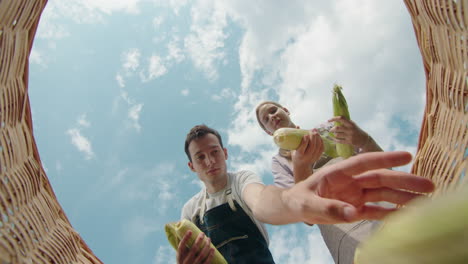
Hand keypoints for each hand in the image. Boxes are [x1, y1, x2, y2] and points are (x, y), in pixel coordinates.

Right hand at [177, 231, 213, 263]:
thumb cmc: (184, 262)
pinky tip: (213, 249)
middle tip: (202, 233)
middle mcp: (186, 262)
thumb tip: (181, 232)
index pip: (181, 247)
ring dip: (206, 246)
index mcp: (179, 258)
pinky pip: (207, 262)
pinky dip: (210, 255)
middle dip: (199, 240)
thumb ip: (182, 247)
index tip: (190, 231)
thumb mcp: (180, 256)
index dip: (185, 238)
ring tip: (208, 239)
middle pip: (193, 249)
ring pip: (201, 255)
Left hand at [282, 151, 434, 223]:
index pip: (364, 163)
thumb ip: (327, 207)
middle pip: (381, 179)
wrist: (294, 208)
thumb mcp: (307, 204)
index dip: (385, 158)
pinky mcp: (356, 208)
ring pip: (383, 194)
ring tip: (425, 202)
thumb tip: (352, 212)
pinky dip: (391, 212)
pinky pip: (376, 210)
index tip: (407, 156)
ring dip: (403, 197)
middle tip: (429, 185)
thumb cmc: (298, 200)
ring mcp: (355, 195)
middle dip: (404, 181)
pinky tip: (406, 215)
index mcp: (338, 173)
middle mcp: (351, 181)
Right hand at [292, 129, 323, 167]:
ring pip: (318, 147)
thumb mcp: (293, 148)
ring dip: (318, 138)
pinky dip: (321, 142)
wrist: (302, 165)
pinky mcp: (318, 157)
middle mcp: (306, 157)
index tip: (306, 135)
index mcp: (299, 155)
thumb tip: (298, 126)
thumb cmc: (296, 154)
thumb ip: (295, 138)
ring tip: (316, 132)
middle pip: (312, 147)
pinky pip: (322, 148)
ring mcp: (313, 158)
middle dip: (313, 138)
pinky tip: (319, 137)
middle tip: (312, 130)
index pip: (302, 148)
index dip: (305, 141)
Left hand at [328, 116, 367, 147]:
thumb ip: (345, 123)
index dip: (334, 118)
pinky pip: (339, 141)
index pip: (341, 118)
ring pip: (337, 135)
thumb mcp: (352, 125)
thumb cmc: (356, 131)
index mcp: (350, 123)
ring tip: (336, 135)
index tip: (328, 120)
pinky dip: (336, 140)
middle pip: (337, 128)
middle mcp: (350, 129)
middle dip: (332, 129)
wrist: (364, 139)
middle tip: (331, 130)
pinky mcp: (349, 142)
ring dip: (335, 135)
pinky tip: (336, 139)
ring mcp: (350, 136)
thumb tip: (335, 120)